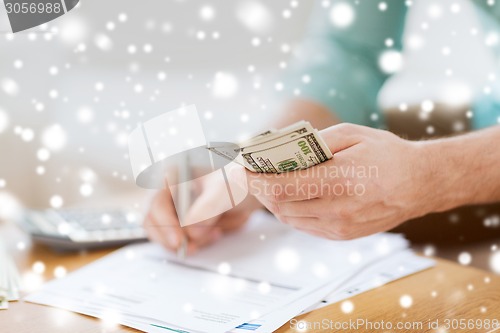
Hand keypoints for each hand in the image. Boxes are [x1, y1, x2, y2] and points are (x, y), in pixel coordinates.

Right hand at [144, 171, 261, 253]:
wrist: (253, 187)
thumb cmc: (238, 178)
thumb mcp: (226, 189)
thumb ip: (208, 207)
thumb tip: (191, 230)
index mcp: (174, 174)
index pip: (157, 202)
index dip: (165, 223)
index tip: (179, 240)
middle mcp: (169, 191)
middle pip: (153, 221)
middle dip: (171, 238)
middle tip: (191, 248)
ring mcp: (175, 208)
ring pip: (167, 234)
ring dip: (189, 241)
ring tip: (215, 233)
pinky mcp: (184, 223)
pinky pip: (183, 240)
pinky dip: (198, 242)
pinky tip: (217, 233)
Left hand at [240, 123, 434, 239]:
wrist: (420, 184)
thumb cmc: (387, 154)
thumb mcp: (351, 134)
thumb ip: (313, 143)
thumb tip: (279, 149)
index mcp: (341, 179)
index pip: (282, 186)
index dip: (256, 179)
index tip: (243, 168)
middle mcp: (339, 209)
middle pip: (280, 205)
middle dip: (259, 189)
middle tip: (249, 174)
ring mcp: (340, 226)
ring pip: (288, 218)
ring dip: (272, 201)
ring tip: (265, 183)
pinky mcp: (342, 235)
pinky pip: (303, 225)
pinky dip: (289, 210)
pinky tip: (288, 195)